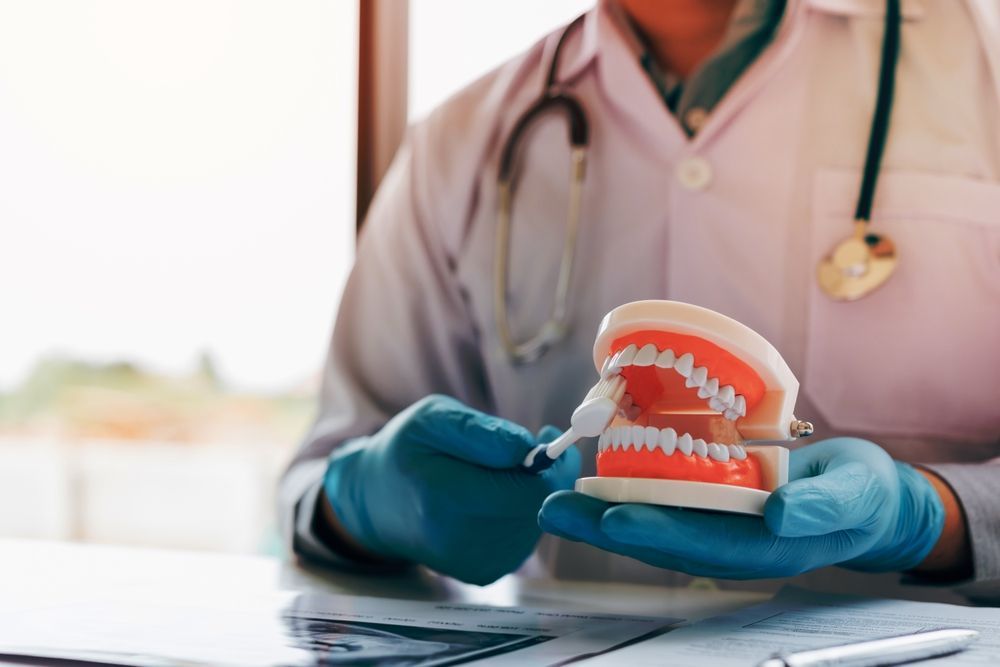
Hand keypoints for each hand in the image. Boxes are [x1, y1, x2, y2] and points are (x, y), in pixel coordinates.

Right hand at [322, 394, 579, 584]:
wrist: (376, 502)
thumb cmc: (407, 451)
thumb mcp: (433, 419)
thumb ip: (481, 431)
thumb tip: (528, 449)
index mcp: (444, 496)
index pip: (531, 489)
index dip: (550, 462)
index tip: (544, 436)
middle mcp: (458, 540)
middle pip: (539, 508)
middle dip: (546, 476)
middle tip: (532, 448)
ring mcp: (472, 564)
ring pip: (537, 524)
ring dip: (533, 494)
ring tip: (505, 471)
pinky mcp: (482, 573)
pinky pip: (525, 539)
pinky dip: (522, 513)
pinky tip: (499, 496)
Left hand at [538, 438, 944, 578]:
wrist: (861, 495)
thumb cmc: (862, 497)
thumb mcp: (857, 496)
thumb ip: (823, 507)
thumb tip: (779, 515)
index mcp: (763, 550)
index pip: (702, 545)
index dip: (657, 533)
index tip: (613, 518)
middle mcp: (730, 542)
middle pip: (661, 539)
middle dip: (606, 526)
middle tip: (555, 509)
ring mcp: (716, 523)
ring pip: (653, 521)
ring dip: (602, 511)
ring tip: (555, 499)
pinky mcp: (708, 500)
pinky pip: (662, 496)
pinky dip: (625, 487)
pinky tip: (591, 474)